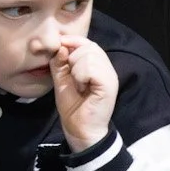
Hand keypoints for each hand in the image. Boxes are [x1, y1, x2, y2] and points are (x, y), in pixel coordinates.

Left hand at [49, 36, 118, 152]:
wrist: (80, 128)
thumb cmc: (73, 106)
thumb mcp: (61, 79)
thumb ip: (60, 62)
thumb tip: (61, 46)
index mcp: (98, 66)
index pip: (88, 43)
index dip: (73, 41)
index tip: (59, 48)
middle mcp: (107, 68)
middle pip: (89, 46)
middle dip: (73, 57)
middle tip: (72, 76)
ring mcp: (110, 76)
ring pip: (89, 56)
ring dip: (76, 69)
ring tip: (78, 84)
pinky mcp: (109, 85)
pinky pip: (91, 68)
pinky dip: (81, 76)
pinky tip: (82, 87)